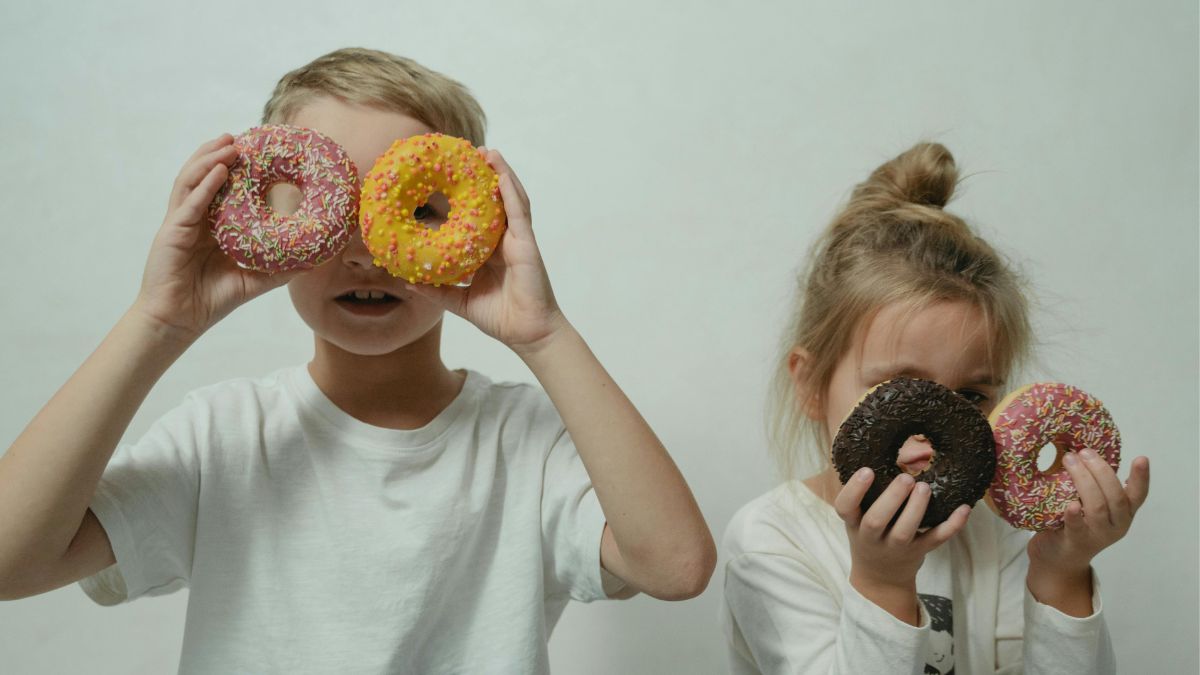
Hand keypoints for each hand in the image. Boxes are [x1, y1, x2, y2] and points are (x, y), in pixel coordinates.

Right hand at [132, 134, 297, 342]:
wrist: (179, 320)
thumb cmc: (212, 299)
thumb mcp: (254, 280)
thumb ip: (280, 268)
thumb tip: (313, 261)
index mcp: (210, 225)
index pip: (222, 188)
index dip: (235, 169)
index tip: (256, 152)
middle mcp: (194, 218)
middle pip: (203, 176)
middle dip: (219, 153)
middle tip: (240, 137)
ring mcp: (181, 222)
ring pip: (192, 180)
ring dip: (210, 159)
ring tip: (229, 144)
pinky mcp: (172, 232)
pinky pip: (189, 203)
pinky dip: (204, 185)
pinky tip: (218, 171)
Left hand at [403, 149, 566, 353]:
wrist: (527, 334)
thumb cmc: (500, 318)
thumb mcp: (460, 300)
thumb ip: (436, 290)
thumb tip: (407, 280)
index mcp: (491, 250)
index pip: (479, 216)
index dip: (468, 195)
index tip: (450, 175)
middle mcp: (506, 240)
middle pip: (496, 200)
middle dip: (485, 175)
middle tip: (469, 153)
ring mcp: (519, 240)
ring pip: (511, 199)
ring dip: (501, 173)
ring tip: (488, 152)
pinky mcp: (527, 244)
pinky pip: (519, 213)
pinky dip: (511, 192)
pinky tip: (502, 175)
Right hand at [836, 468, 970, 621]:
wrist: (881, 578)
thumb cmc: (869, 535)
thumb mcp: (858, 517)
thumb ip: (865, 494)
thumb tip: (878, 449)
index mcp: (854, 522)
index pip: (845, 507)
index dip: (854, 490)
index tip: (867, 471)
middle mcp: (872, 537)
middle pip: (877, 521)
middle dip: (891, 499)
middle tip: (906, 478)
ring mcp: (896, 547)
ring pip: (904, 532)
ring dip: (916, 509)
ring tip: (925, 488)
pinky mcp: (919, 552)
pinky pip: (936, 539)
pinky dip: (952, 525)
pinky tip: (963, 508)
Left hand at [1027, 452, 1149, 573]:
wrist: (1059, 559)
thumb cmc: (1078, 523)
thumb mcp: (1093, 504)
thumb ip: (1097, 485)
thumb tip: (1086, 451)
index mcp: (1123, 513)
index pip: (1138, 495)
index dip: (1141, 477)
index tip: (1141, 458)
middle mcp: (1116, 525)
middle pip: (1116, 497)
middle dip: (1101, 471)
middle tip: (1083, 452)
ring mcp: (1097, 536)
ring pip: (1097, 508)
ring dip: (1084, 481)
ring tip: (1069, 460)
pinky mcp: (1076, 542)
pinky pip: (1077, 528)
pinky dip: (1075, 515)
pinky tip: (1072, 505)